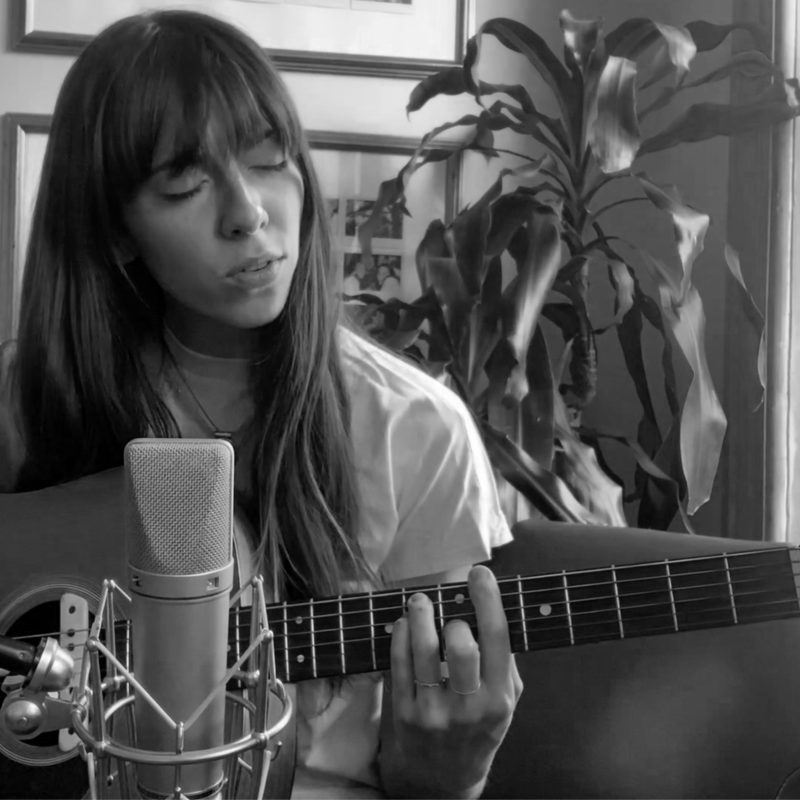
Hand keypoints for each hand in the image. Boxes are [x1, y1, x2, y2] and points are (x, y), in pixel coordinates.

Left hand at [380, 565, 523, 797]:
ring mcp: (432, 712)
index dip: (489, 599)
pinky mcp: (402, 713)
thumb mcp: (506, 703)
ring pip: (423, 650)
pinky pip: (398, 663)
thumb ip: (505, 662)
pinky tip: (404, 624)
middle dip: (454, 618)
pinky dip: (399, 635)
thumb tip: (493, 609)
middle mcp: (468, 707)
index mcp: (499, 699)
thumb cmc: (478, 730)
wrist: (442, 780)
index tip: (480, 574)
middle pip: (461, 646)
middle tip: (448, 611)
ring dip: (420, 616)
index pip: (498, 638)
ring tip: (420, 601)